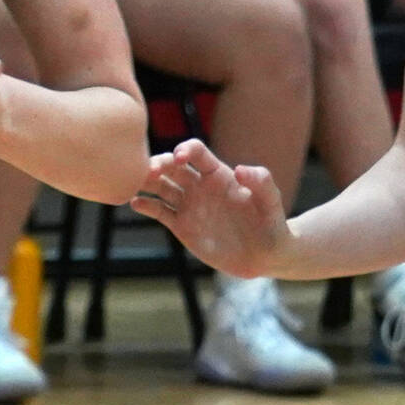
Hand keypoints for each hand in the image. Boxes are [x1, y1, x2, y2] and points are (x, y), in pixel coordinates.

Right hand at [130, 138, 292, 277]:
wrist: (266, 254)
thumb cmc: (272, 223)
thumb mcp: (271, 201)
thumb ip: (261, 181)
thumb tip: (240, 169)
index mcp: (218, 174)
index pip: (197, 153)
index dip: (186, 150)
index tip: (180, 157)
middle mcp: (200, 185)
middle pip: (172, 166)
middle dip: (159, 164)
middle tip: (148, 171)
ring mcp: (189, 205)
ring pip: (161, 186)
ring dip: (146, 181)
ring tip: (133, 183)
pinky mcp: (182, 226)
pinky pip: (159, 211)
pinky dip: (145, 205)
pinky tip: (135, 202)